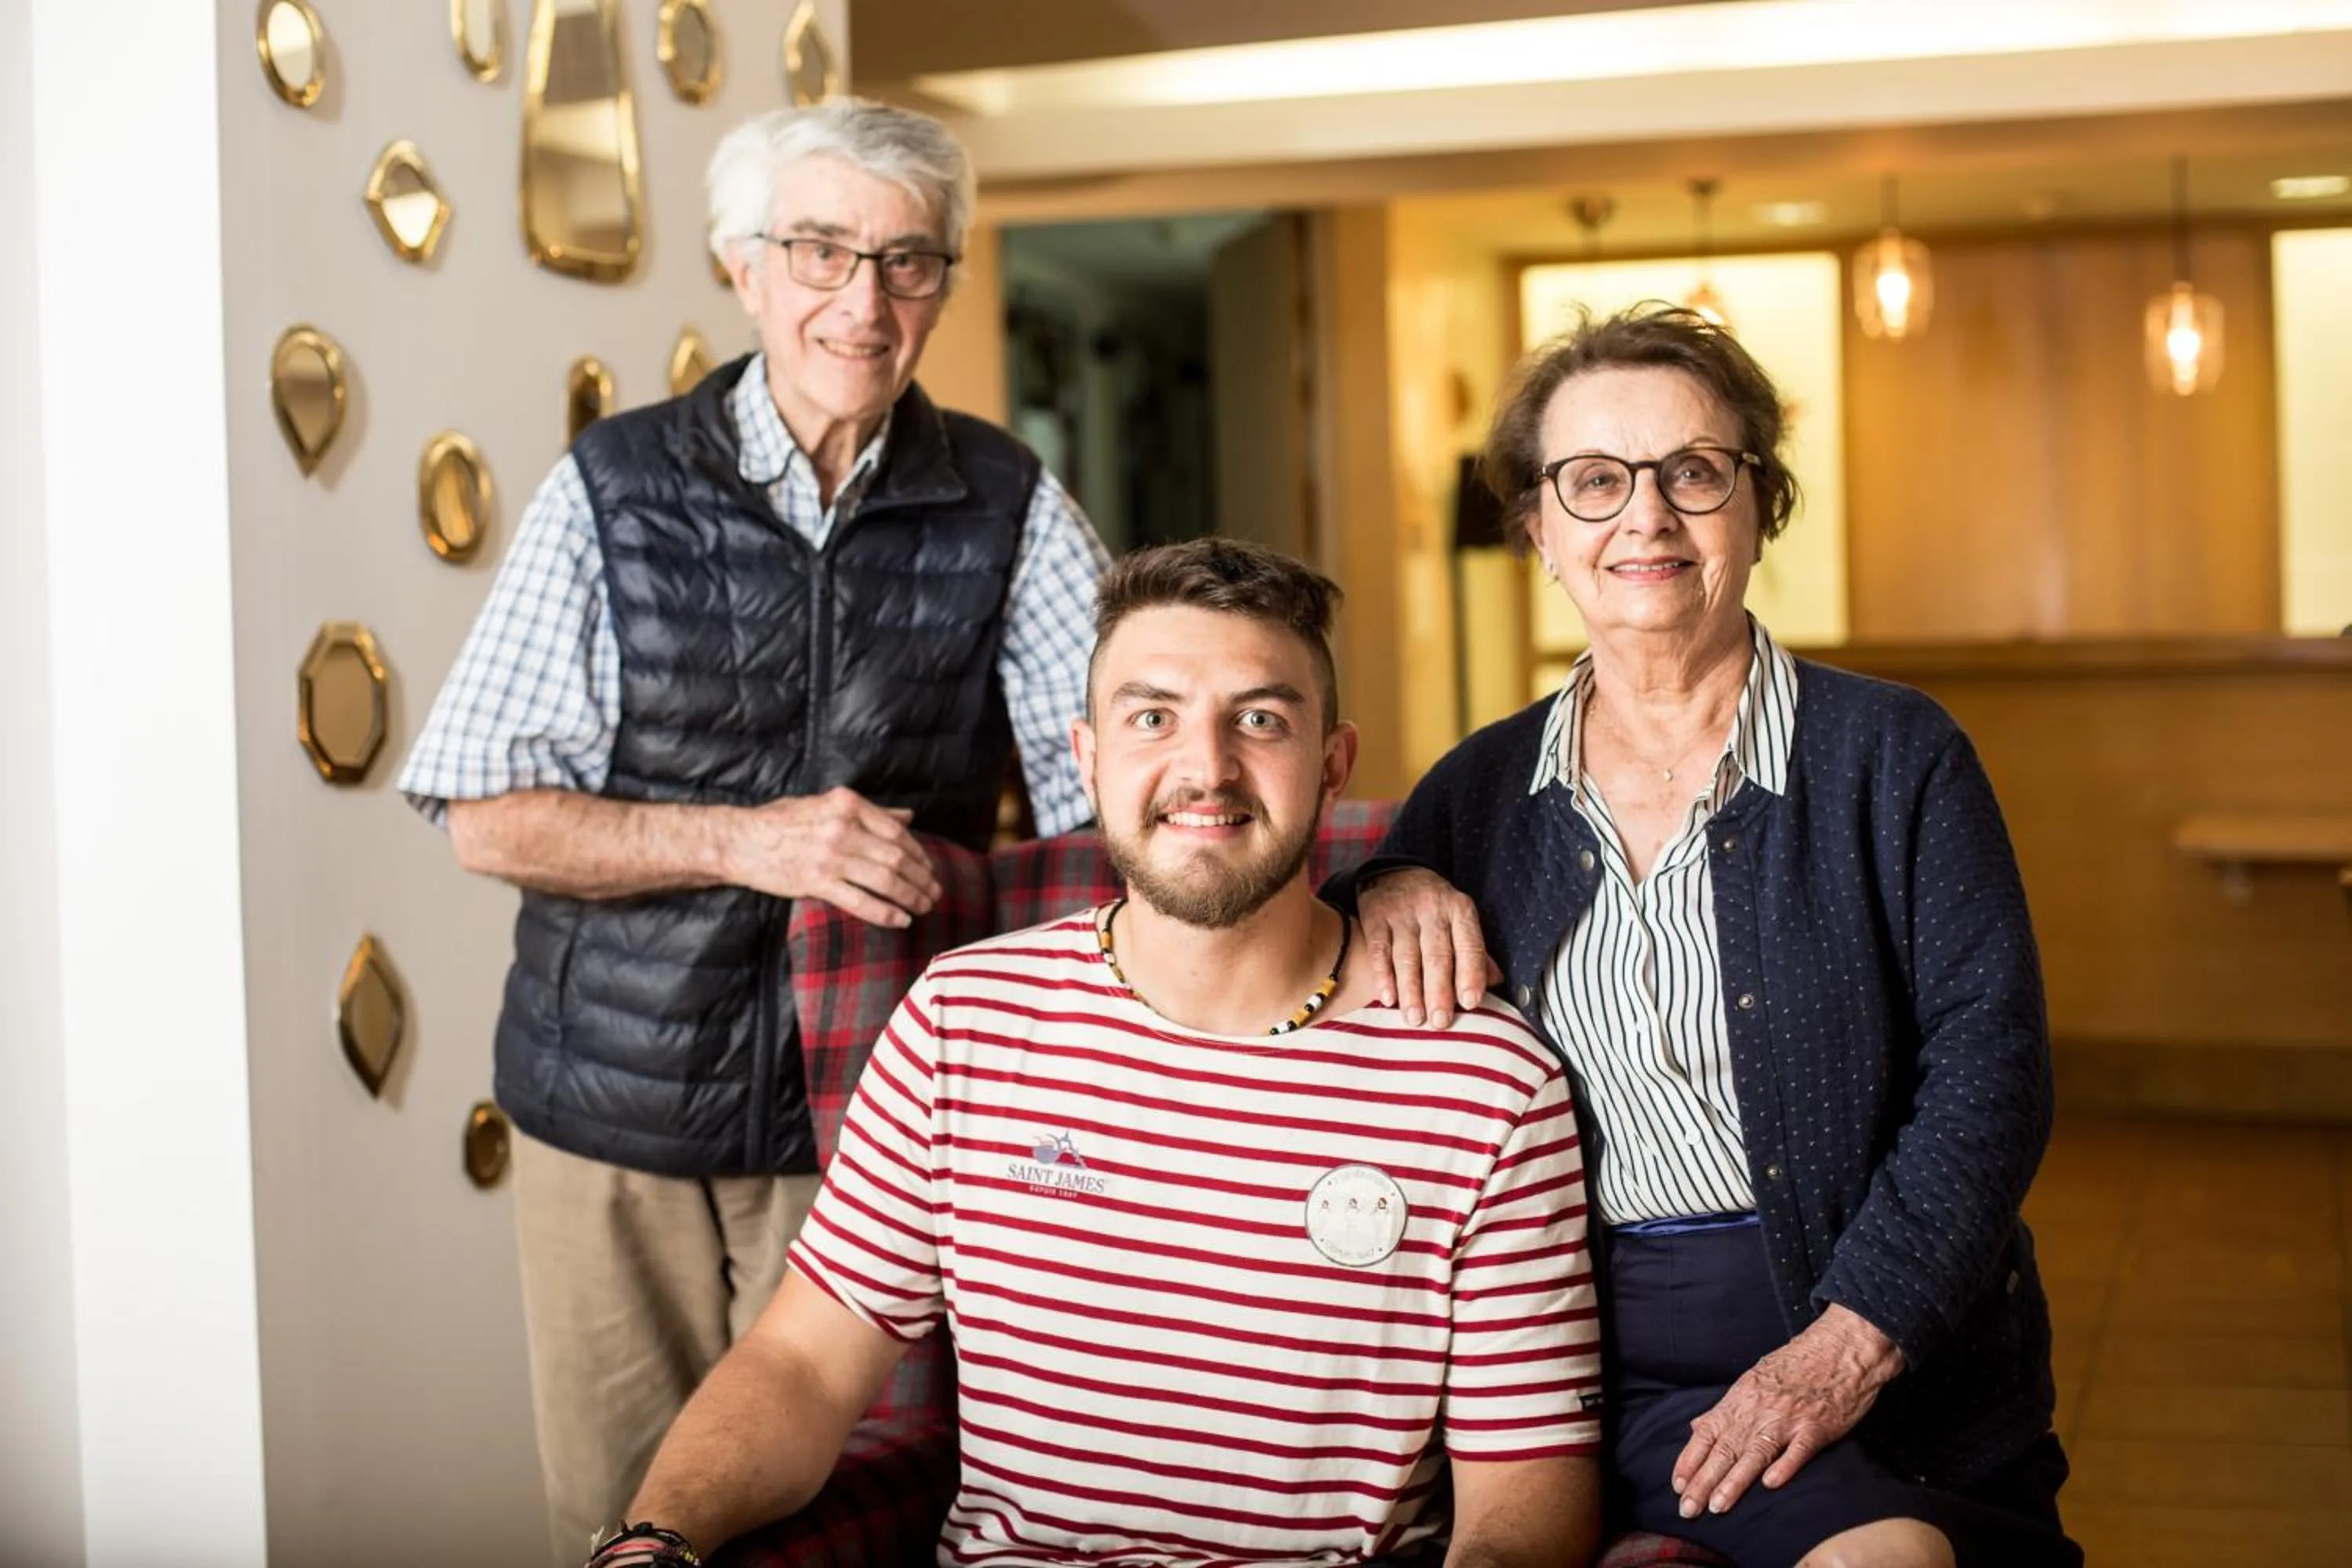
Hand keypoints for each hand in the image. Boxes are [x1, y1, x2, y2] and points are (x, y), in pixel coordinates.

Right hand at [725, 787, 942, 926]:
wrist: (739, 840)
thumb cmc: (781, 821)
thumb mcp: (826, 804)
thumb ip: (870, 812)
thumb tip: (908, 817)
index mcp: (847, 804)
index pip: (897, 831)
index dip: (920, 853)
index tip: (930, 868)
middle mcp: (842, 828)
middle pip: (896, 857)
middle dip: (922, 878)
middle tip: (935, 892)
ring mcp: (829, 856)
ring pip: (885, 880)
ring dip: (911, 896)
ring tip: (924, 906)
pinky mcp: (816, 882)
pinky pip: (861, 901)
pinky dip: (886, 913)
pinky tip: (901, 920)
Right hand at [1359, 868, 1500, 1028]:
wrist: (1396, 873)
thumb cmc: (1434, 907)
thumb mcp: (1459, 919)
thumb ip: (1474, 951)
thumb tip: (1495, 982)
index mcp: (1460, 910)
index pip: (1469, 945)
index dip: (1470, 974)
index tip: (1470, 1002)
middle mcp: (1432, 909)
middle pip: (1437, 955)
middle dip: (1439, 991)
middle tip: (1440, 1021)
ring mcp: (1402, 912)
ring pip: (1407, 956)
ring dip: (1411, 991)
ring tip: (1415, 1018)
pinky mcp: (1375, 916)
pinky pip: (1379, 950)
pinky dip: (1383, 976)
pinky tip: (1387, 998)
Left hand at [1671, 1304, 1903, 1518]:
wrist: (1839, 1348)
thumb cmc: (1796, 1365)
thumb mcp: (1753, 1380)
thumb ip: (1726, 1408)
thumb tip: (1697, 1427)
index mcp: (1741, 1398)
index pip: (1708, 1433)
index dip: (1690, 1460)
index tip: (1677, 1486)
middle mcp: (1759, 1409)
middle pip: (1726, 1448)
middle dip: (1704, 1481)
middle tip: (1687, 1509)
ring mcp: (1788, 1418)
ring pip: (1756, 1452)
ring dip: (1735, 1482)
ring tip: (1717, 1507)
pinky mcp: (1818, 1426)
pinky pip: (1799, 1449)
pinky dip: (1784, 1466)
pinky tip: (1770, 1484)